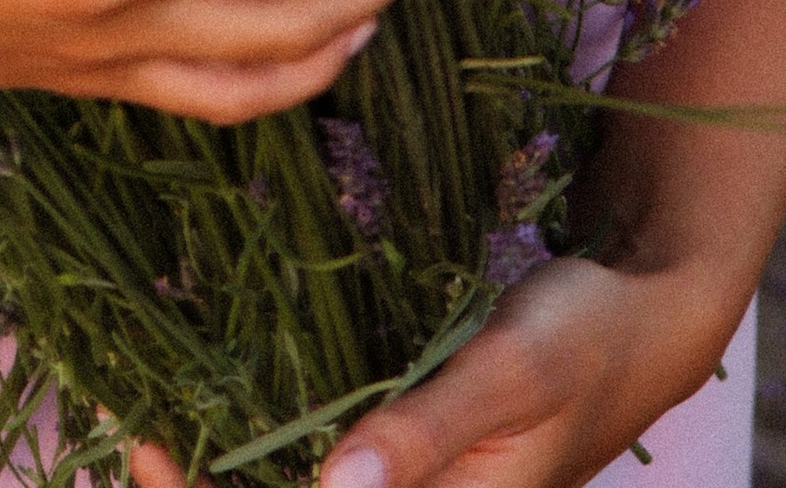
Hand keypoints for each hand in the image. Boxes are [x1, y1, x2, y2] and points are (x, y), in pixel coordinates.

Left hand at [127, 254, 744, 487]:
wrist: (644, 314)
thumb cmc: (583, 337)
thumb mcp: (510, 370)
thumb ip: (427, 430)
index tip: (153, 445)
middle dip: (208, 485)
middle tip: (141, 425)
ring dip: (230, 463)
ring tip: (165, 402)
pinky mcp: (404, 458)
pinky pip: (319, 461)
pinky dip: (269, 431)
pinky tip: (228, 380)